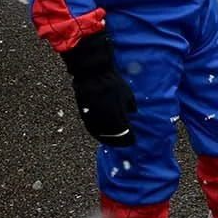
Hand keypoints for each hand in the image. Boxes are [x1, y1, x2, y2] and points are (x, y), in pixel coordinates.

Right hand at [60, 32, 136, 146]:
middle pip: (112, 138)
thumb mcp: (128, 95)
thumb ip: (130, 107)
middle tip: (124, 143)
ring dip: (108, 139)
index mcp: (117, 115)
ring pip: (100, 135)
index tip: (133, 140)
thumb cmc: (113, 83)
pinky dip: (98, 134)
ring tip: (114, 141)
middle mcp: (105, 120)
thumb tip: (133, 115)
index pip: (124, 134)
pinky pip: (92, 129)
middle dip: (119, 141)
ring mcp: (93, 118)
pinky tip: (102, 134)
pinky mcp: (84, 114)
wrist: (93, 74)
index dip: (129, 139)